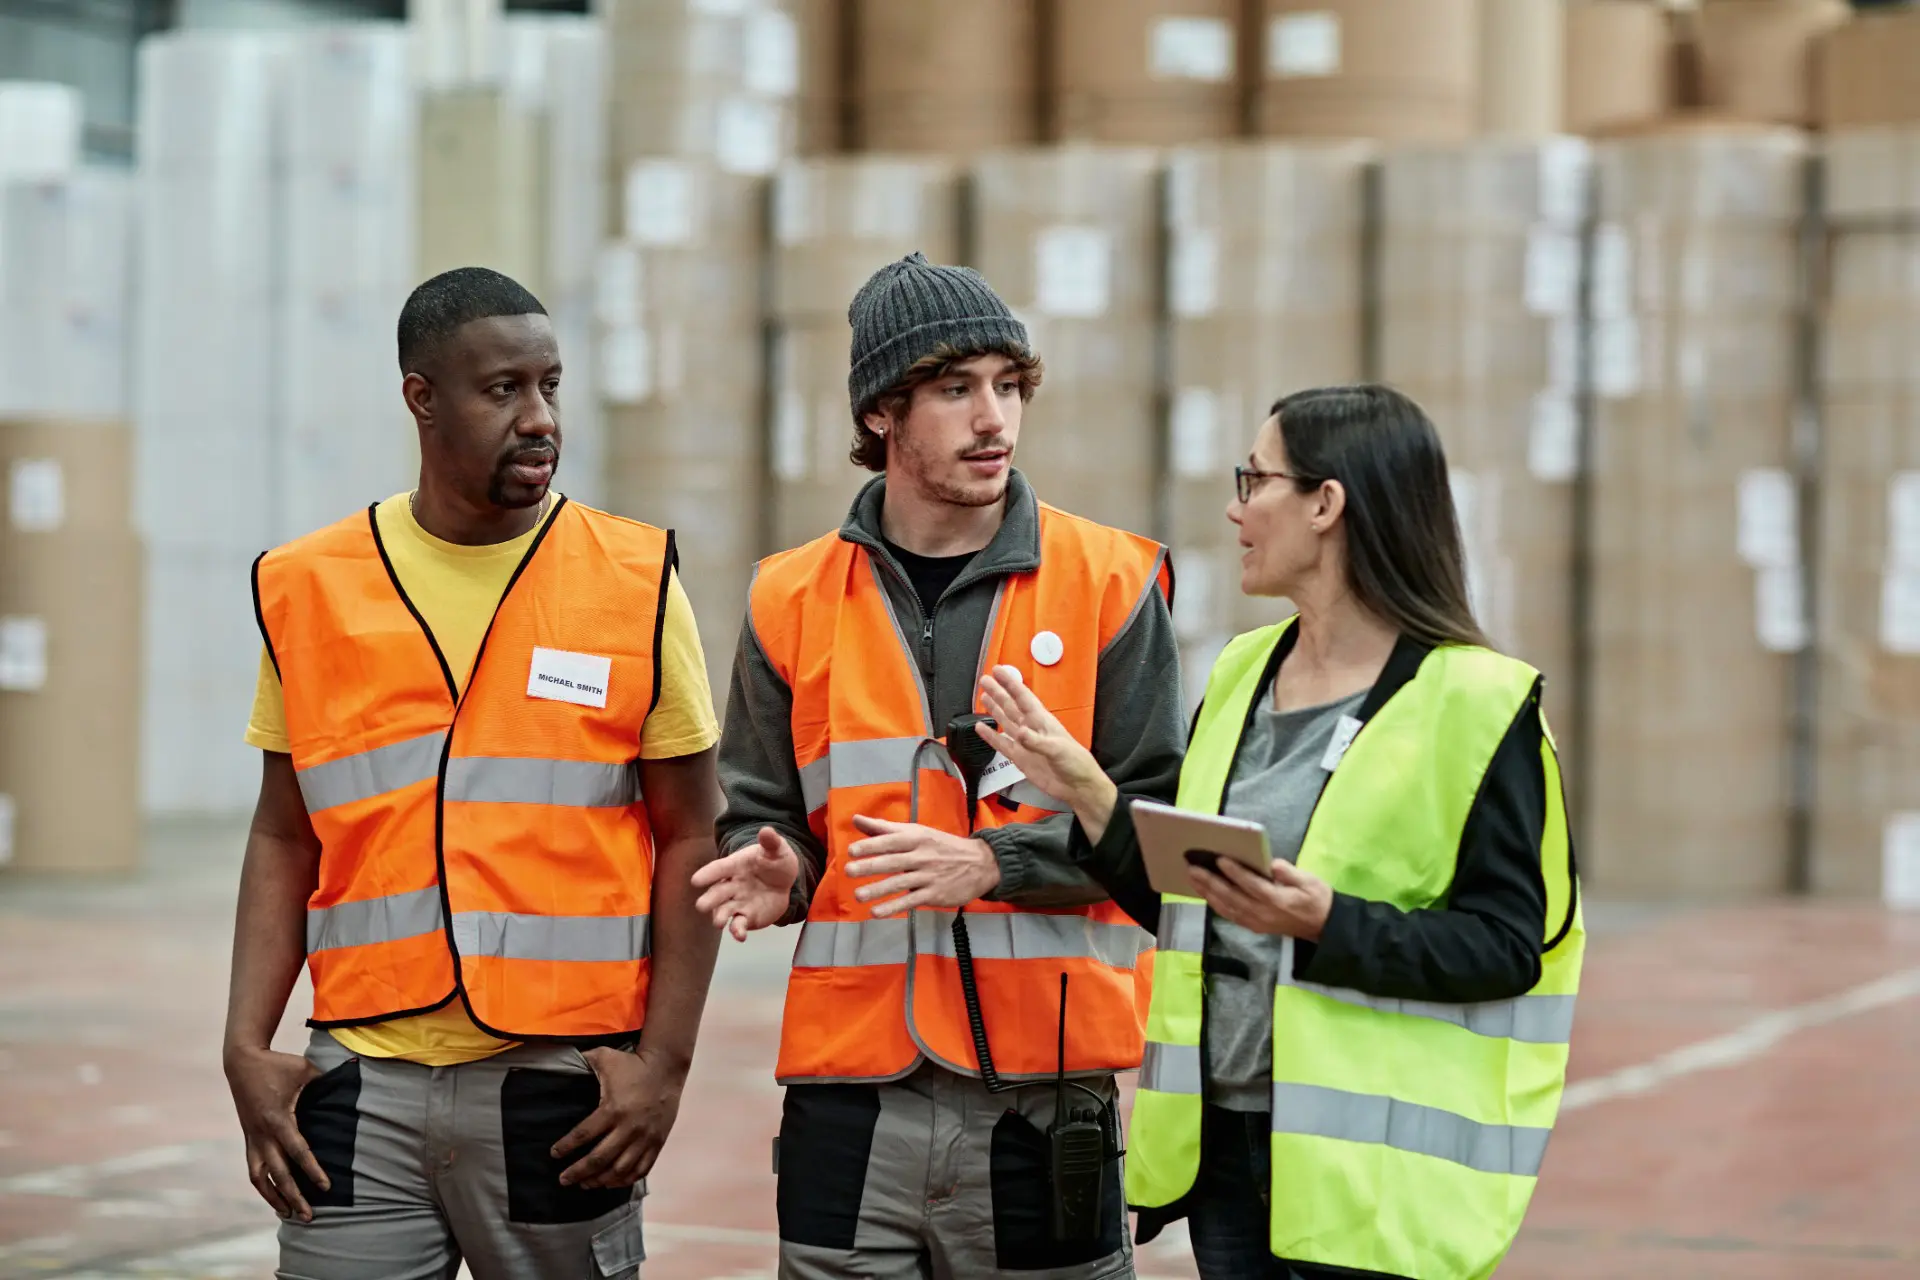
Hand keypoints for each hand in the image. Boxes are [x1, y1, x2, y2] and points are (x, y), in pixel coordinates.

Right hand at [224, 1045, 326, 1221]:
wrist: (242, 1062)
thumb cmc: (278, 1065)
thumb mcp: (305, 1070)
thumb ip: (328, 1081)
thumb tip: (353, 1081)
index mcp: (278, 1119)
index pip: (298, 1151)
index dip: (312, 1171)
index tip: (325, 1187)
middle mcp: (263, 1134)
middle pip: (279, 1174)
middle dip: (294, 1196)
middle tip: (310, 1216)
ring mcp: (253, 1139)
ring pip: (260, 1178)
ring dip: (274, 1198)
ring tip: (289, 1214)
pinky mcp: (248, 1139)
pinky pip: (254, 1170)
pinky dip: (263, 1186)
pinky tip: (274, 1198)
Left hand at [554, 1047, 683, 1188]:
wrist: (667, 1067)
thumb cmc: (633, 1063)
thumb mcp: (606, 1058)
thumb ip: (583, 1061)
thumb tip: (561, 1062)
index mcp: (613, 1109)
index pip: (583, 1134)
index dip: (566, 1147)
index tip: (554, 1154)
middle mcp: (629, 1127)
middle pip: (599, 1159)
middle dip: (578, 1172)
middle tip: (564, 1179)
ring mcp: (645, 1137)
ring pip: (619, 1170)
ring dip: (599, 1180)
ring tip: (585, 1184)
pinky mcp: (657, 1142)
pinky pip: (641, 1169)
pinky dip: (625, 1180)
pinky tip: (611, 1182)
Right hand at [691, 827, 798, 940]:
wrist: (783, 883)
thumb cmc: (775, 863)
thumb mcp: (777, 850)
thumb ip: (771, 843)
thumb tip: (767, 830)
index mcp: (735, 866)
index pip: (719, 869)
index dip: (708, 874)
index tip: (695, 880)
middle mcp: (732, 885)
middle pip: (717, 893)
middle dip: (709, 899)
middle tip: (701, 906)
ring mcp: (737, 902)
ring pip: (724, 910)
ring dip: (719, 917)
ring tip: (718, 923)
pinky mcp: (745, 917)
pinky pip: (738, 924)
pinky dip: (737, 931)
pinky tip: (740, 936)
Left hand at [845, 817, 1000, 915]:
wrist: (980, 863)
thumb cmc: (942, 846)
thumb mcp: (917, 832)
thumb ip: (885, 828)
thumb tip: (856, 819)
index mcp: (917, 838)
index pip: (891, 840)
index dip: (871, 845)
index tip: (852, 851)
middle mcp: (922, 856)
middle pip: (893, 861)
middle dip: (870, 866)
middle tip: (848, 871)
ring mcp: (929, 876)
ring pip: (900, 883)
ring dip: (878, 890)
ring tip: (858, 895)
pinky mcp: (935, 894)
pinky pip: (911, 901)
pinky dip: (894, 907)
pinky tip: (876, 912)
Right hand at [975, 665, 1113, 818]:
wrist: (1077, 787)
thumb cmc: (1075, 763)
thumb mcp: (1058, 750)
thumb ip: (1037, 742)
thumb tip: (1020, 733)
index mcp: (1043, 721)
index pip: (1023, 698)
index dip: (1010, 684)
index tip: (998, 671)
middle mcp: (1032, 728)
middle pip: (1011, 706)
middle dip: (999, 693)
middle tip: (985, 680)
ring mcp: (1024, 743)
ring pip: (1006, 722)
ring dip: (995, 709)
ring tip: (983, 697)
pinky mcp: (1020, 758)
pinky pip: (1002, 744)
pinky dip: (990, 736)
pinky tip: (981, 728)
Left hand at [1189, 857, 1333, 940]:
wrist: (1323, 926)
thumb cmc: (1317, 899)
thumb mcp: (1310, 881)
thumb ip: (1290, 873)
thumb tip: (1272, 864)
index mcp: (1277, 900)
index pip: (1251, 885)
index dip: (1235, 872)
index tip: (1220, 859)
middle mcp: (1262, 913)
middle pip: (1232, 897)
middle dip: (1210, 882)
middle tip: (1192, 868)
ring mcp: (1256, 922)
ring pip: (1227, 907)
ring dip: (1207, 892)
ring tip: (1192, 878)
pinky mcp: (1253, 926)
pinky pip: (1230, 915)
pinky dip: (1215, 904)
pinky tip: (1205, 893)